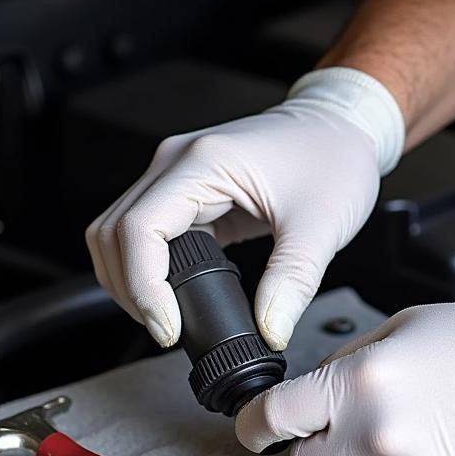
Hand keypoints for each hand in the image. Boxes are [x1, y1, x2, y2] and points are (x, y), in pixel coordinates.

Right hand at [86, 68, 403, 348]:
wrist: (341, 125)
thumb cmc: (333, 155)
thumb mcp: (322, 225)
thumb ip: (293, 282)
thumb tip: (268, 330)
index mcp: (203, 162)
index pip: (138, 229)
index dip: (143, 286)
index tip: (168, 327)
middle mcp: (176, 163)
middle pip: (113, 233)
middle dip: (130, 290)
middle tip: (166, 329)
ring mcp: (176, 176)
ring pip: (118, 234)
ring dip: (130, 280)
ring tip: (167, 317)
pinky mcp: (186, 193)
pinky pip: (144, 235)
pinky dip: (148, 270)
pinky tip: (177, 294)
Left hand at [236, 292, 454, 455]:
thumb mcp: (397, 329)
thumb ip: (342, 363)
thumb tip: (307, 395)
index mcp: (358, 384)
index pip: (271, 418)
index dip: (256, 425)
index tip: (257, 430)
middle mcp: (374, 437)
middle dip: (319, 447)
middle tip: (355, 427)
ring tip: (403, 442)